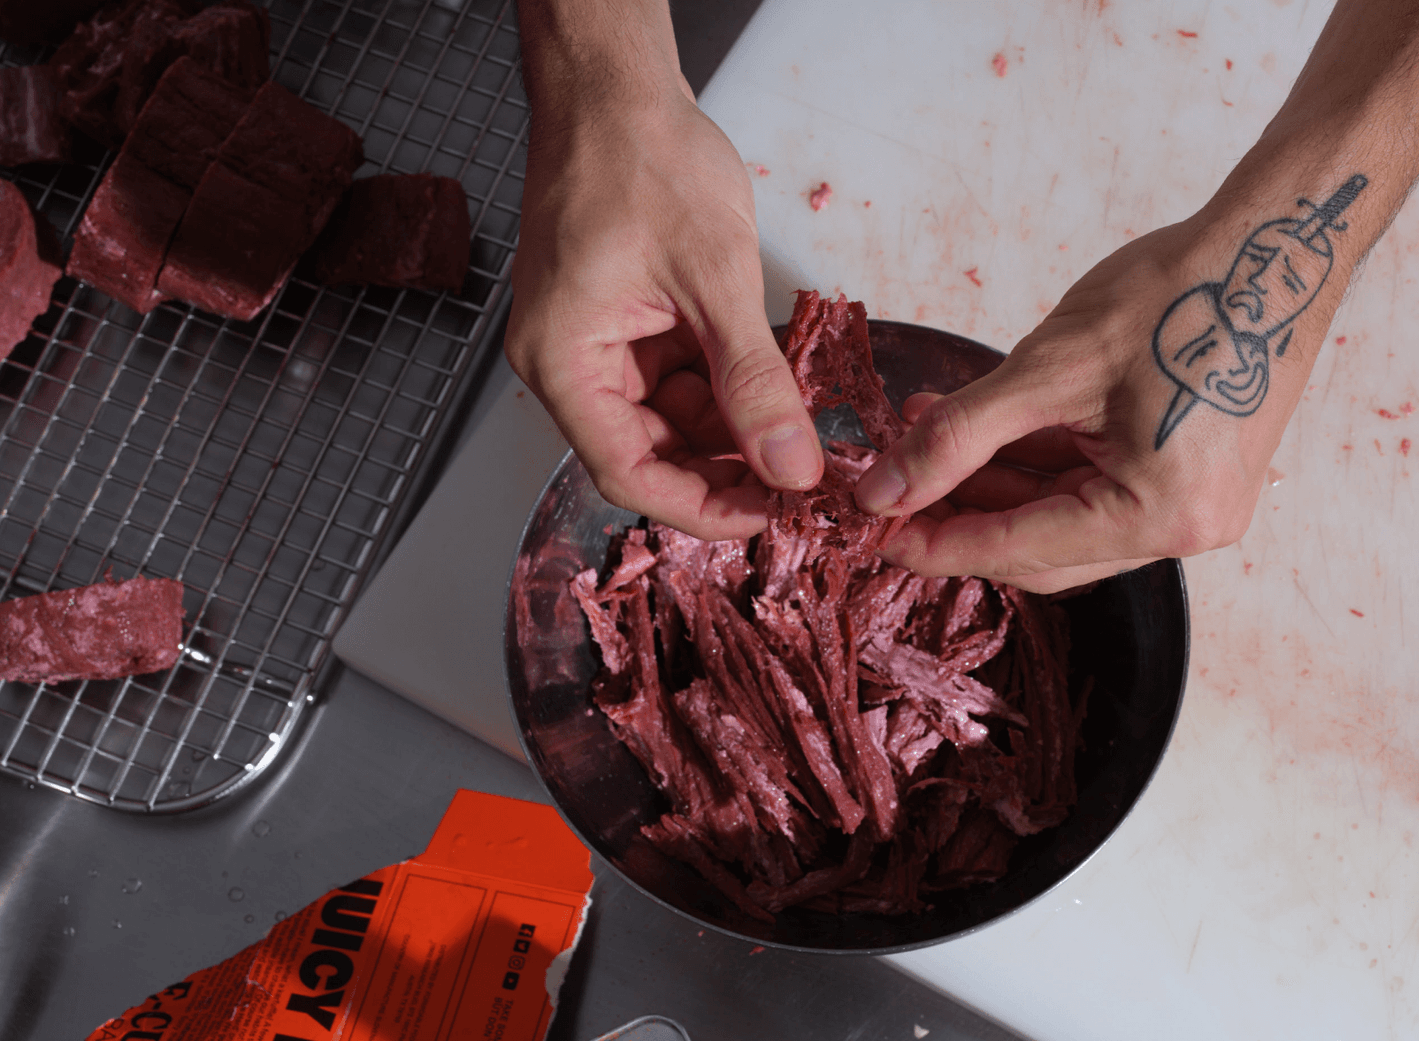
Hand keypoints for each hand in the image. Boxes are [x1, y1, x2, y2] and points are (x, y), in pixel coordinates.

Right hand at [505, 72, 821, 540]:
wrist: (617, 86)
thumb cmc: (641, 156)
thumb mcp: (715, 279)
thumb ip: (754, 381)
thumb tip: (790, 464)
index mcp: (564, 359)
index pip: (626, 472)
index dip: (699, 506)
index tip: (766, 516)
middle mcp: (569, 361)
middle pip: (647, 454)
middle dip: (723, 470)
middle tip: (796, 480)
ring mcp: (597, 342)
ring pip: (668, 421)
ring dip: (730, 432)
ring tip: (796, 437)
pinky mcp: (626, 323)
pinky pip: (676, 380)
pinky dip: (724, 391)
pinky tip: (772, 394)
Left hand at [854, 211, 1336, 593]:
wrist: (1277, 244)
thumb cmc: (1181, 292)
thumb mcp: (1049, 366)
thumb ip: (958, 435)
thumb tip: (884, 491)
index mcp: (1159, 515)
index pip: (1019, 548)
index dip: (936, 541)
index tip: (873, 529)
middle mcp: (1184, 529)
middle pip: (1040, 548)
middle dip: (960, 513)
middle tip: (891, 483)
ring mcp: (1191, 506)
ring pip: (1061, 519)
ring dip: (991, 483)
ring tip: (924, 435)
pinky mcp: (1187, 476)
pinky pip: (1092, 491)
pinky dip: (1033, 465)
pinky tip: (980, 428)